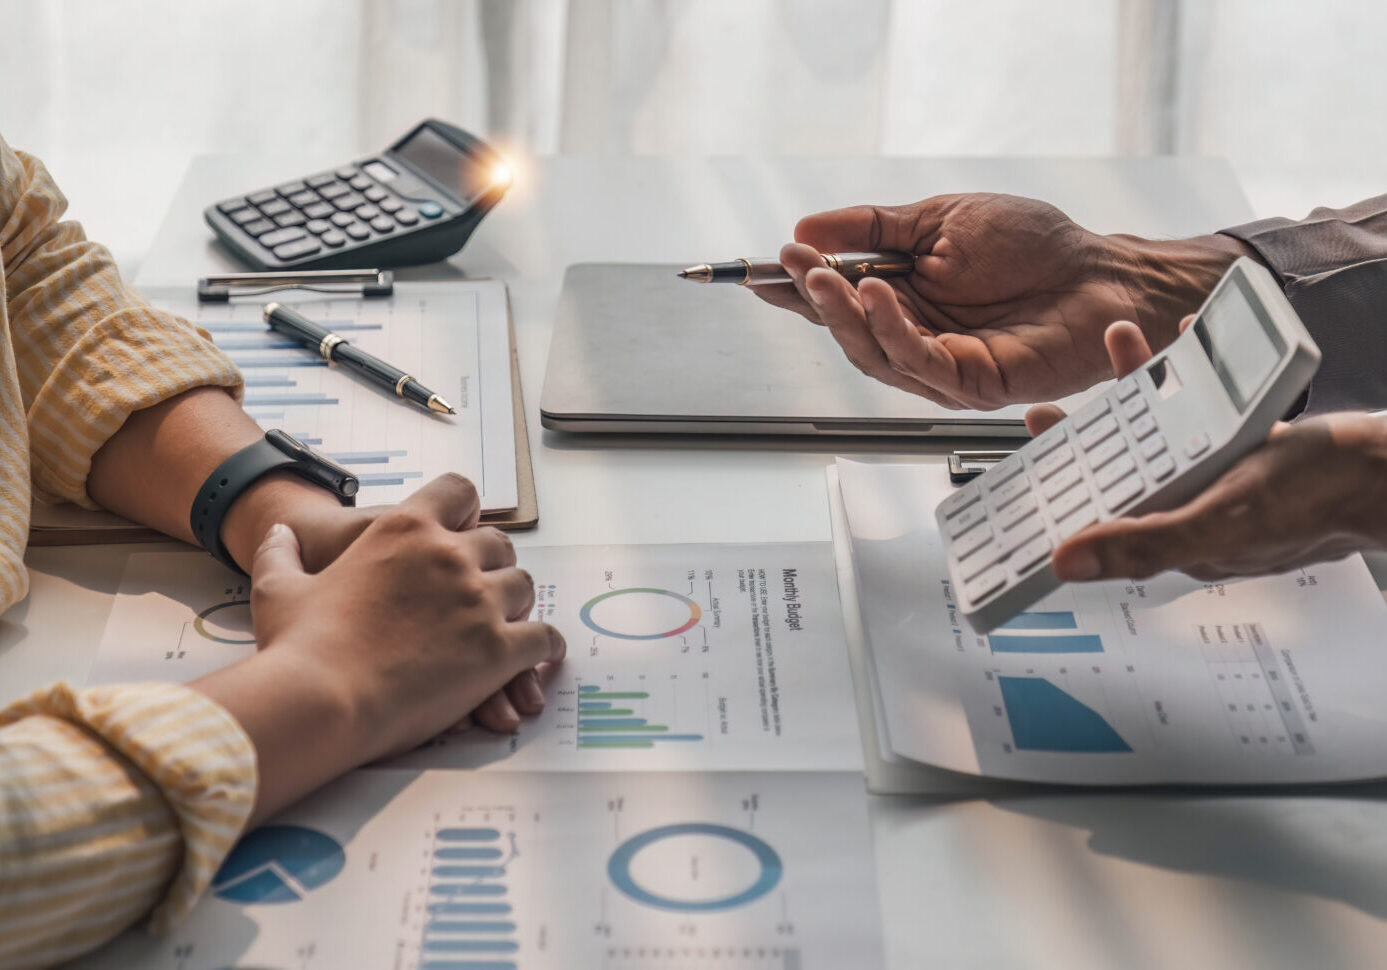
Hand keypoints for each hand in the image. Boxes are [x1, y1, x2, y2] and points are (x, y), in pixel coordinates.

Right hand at [194, 473, 566, 822]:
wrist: (320, 700)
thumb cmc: (298, 647)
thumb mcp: (279, 587)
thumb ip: (280, 554)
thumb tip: (278, 534)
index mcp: (403, 529)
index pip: (459, 491)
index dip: (464, 511)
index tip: (460, 533)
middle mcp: (450, 556)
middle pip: (499, 544)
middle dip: (492, 566)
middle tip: (479, 593)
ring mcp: (479, 600)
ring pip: (524, 587)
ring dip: (515, 604)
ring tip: (504, 625)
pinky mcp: (498, 648)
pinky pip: (543, 636)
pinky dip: (544, 646)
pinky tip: (538, 655)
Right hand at [754, 193, 1248, 408]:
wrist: (1102, 272)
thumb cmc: (1034, 245)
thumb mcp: (941, 218)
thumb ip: (875, 227)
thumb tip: (807, 227)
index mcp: (904, 298)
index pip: (838, 298)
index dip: (798, 289)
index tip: (762, 270)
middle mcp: (916, 338)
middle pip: (847, 332)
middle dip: (815, 299)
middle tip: (795, 266)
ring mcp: (942, 367)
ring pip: (873, 353)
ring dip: (844, 313)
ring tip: (825, 275)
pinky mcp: (973, 384)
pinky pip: (919, 362)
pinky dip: (891, 328)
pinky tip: (876, 292)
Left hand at [1027, 320, 1386, 581]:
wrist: (1382, 472)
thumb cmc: (1315, 498)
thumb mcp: (1217, 518)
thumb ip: (1142, 543)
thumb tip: (1065, 563)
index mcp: (1171, 533)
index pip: (1094, 518)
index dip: (1055, 494)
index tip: (1022, 462)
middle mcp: (1188, 510)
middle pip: (1116, 472)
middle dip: (1083, 433)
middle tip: (1049, 406)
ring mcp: (1217, 481)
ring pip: (1157, 434)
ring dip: (1134, 388)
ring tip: (1123, 341)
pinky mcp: (1245, 455)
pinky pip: (1202, 415)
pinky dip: (1191, 380)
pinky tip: (1189, 344)